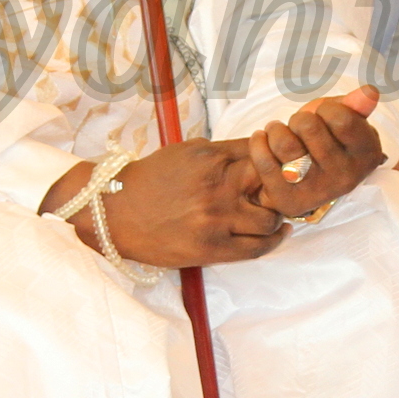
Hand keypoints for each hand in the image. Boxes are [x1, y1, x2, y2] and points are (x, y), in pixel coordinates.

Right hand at [42, 140, 285, 267]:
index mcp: (211, 157)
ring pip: (271, 216)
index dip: (275, 156)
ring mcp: (216, 218)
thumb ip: (220, 152)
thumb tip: (256, 150)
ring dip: (277, 214)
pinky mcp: (213, 248)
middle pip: (273, 181)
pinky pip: (258, 246)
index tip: (280, 162)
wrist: (116, 214)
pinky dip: (274, 240)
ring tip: (273, 212)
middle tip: (283, 188)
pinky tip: (279, 233)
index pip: (261, 150)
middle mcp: (217, 185)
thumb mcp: (184, 152)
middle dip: (281, 183)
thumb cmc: (151, 181)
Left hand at [246, 85, 385, 217]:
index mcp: (365, 155)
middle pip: (308, 126)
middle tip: (300, 129)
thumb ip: (356, 105)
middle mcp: (345, 177)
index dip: (326, 109)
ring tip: (281, 134)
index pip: (340, 117)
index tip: (324, 117)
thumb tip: (369, 92)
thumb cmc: (326, 140)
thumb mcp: (344, 119)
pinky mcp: (288, 200)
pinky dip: (258, 142)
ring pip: (284, 142)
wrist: (305, 180)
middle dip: (299, 119)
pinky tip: (264, 140)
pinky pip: (264, 161)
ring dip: (276, 130)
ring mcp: (316, 192)